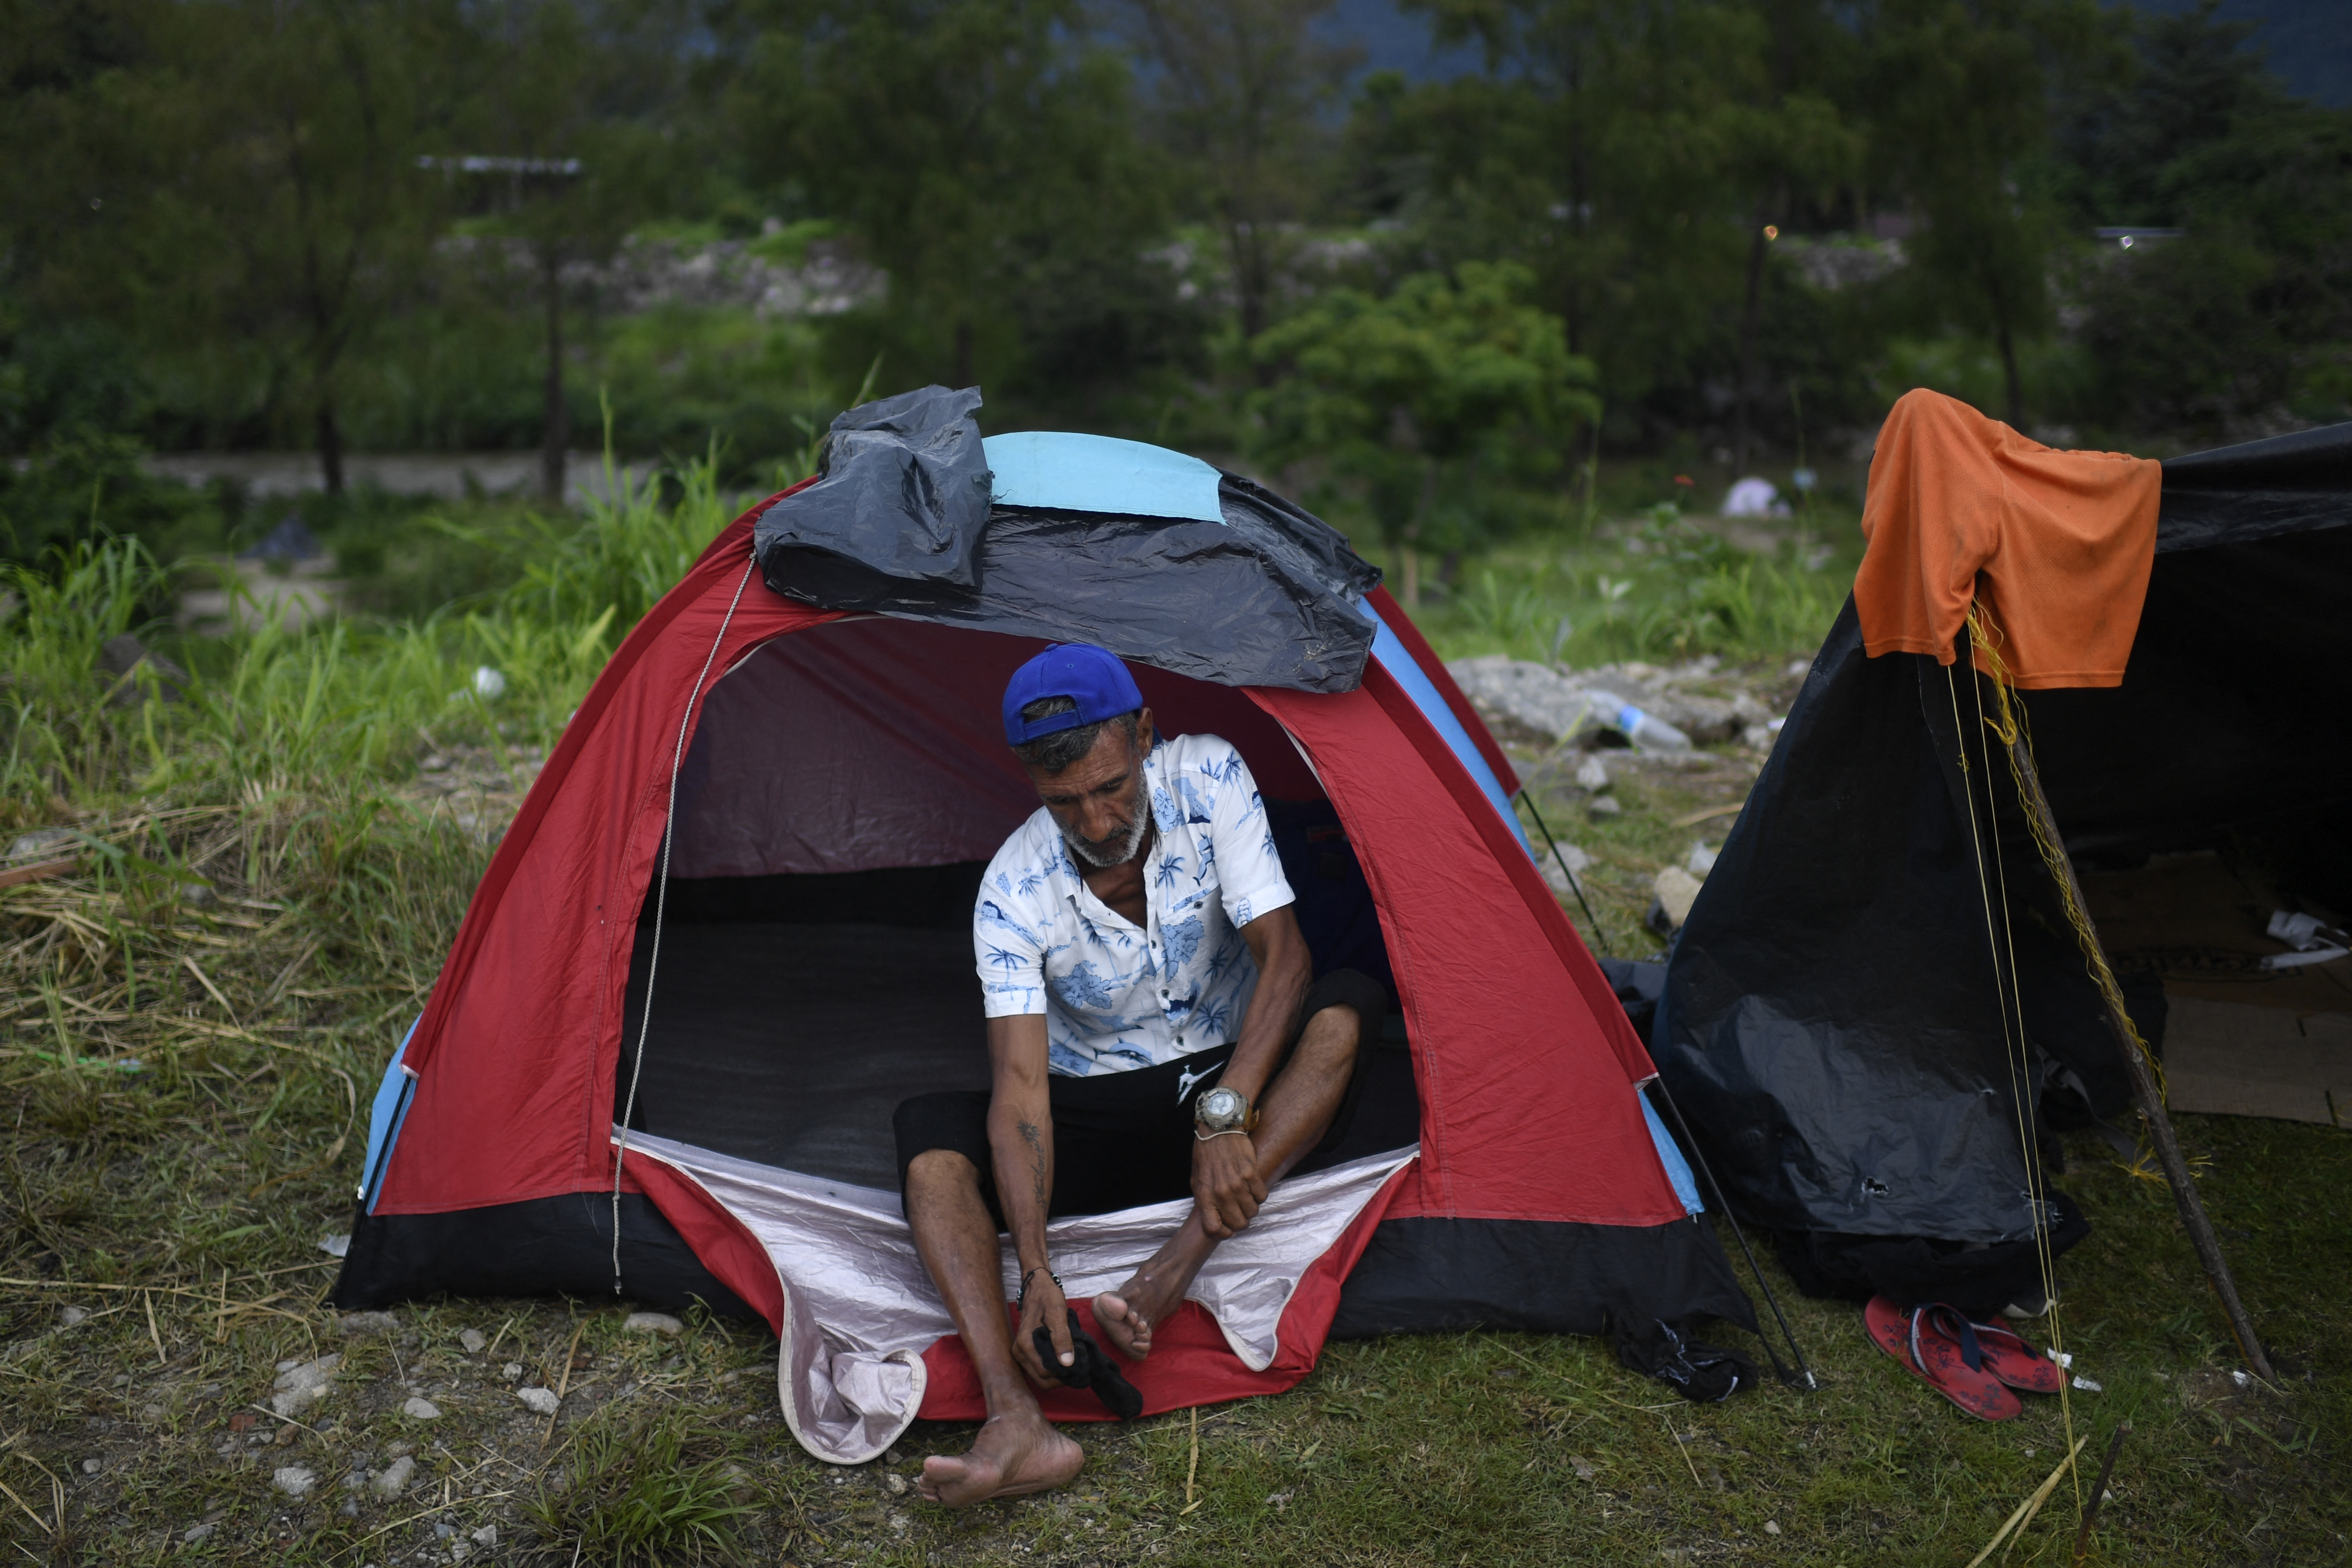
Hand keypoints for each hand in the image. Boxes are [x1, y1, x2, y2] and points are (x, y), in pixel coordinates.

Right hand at [1011, 1271, 1072, 1387]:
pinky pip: (1037, 1368)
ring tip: (1071, 1363)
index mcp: (1025, 1344)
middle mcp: (1019, 1352)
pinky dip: (1050, 1368)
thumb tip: (1067, 1363)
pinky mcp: (1024, 1351)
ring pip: (1039, 1376)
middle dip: (1059, 1378)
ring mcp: (1020, 1352)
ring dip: (1055, 1375)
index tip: (1078, 1367)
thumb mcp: (1058, 1313)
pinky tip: (1061, 1359)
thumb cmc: (1048, 1297)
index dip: (1063, 1375)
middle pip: (1041, 1380)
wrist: (1037, 1286)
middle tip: (1076, 1368)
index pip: (1045, 1374)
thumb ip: (1062, 1338)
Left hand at [1191, 1132, 1266, 1238]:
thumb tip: (1214, 1216)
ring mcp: (1236, 1184)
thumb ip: (1204, 1200)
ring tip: (1246, 1196)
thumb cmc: (1206, 1154)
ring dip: (1251, 1206)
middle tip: (1240, 1211)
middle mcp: (1221, 1193)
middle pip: (1238, 1224)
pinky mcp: (1251, 1174)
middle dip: (1241, 1220)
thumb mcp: (1196, 1179)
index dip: (1224, 1233)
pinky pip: (1262, 1196)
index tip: (1228, 1229)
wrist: (1218, 1129)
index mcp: (1205, 1196)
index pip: (1214, 1229)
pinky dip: (1260, 1194)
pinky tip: (1253, 1186)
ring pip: (1253, 1211)